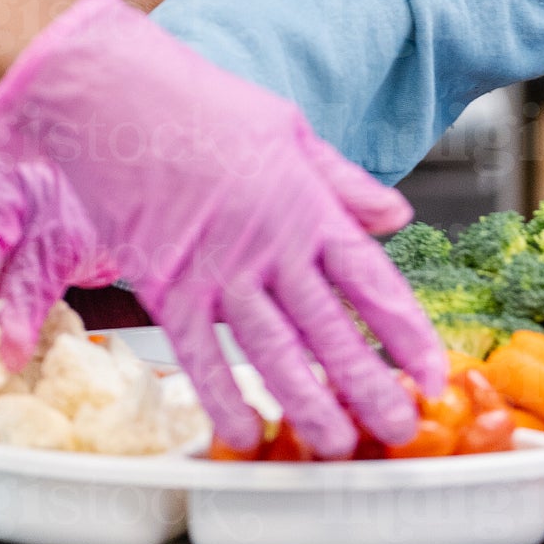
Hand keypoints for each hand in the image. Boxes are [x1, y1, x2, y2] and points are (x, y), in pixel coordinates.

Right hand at [0, 0, 445, 455]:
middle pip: (332, 331)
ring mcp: (218, 271)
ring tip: (338, 446)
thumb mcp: (286, 127)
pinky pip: (200, 355)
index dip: (406, 333)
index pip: (371, 280)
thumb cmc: (197, 102)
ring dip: (310, 405)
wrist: (111, 96)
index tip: (432, 372)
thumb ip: (341, 180)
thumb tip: (395, 215)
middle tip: (400, 431)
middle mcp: (270, 247)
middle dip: (371, 386)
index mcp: (305, 204)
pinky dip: (224, 399)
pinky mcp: (167, 285)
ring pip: (275, 353)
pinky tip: (247, 434)